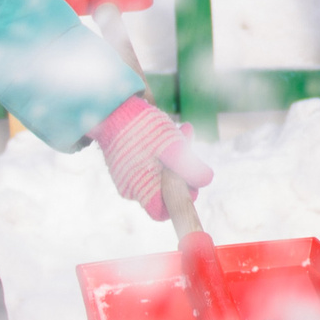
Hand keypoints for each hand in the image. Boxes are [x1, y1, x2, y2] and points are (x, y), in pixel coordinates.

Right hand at [92, 96, 213, 219]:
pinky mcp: (122, 162)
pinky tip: (163, 133)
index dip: (178, 199)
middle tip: (186, 147)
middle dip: (178, 172)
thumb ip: (189, 166)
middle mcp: (129, 187)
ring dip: (171, 158)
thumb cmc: (141, 127)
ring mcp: (124, 175)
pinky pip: (145, 165)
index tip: (186, 179)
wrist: (112, 107)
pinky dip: (158, 152)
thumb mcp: (172, 146)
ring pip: (155, 175)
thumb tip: (207, 180)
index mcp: (140, 189)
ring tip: (178, 132)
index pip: (161, 211)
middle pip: (161, 191)